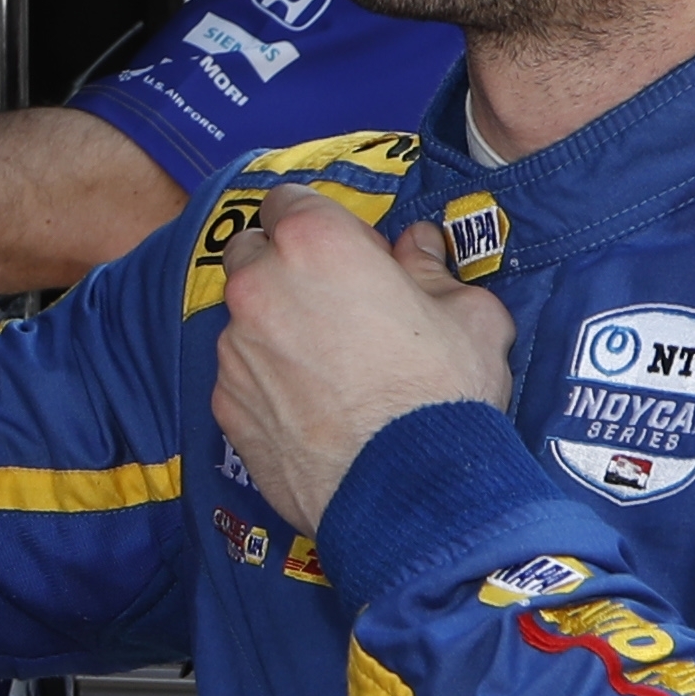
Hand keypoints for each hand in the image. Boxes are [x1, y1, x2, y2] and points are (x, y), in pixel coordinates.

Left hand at [209, 186, 514, 529]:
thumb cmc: (445, 394)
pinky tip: (310, 410)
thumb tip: (418, 246)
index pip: (288, 201)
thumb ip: (432, 268)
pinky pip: (240, 375)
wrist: (410, 494)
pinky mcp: (224, 405)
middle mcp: (260, 286)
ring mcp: (234, 348)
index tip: (347, 253)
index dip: (318, 224)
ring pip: (243, 318)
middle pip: (252, 253)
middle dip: (283, 267)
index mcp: (316, 244)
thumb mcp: (470, 315)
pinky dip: (265, 382)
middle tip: (332, 304)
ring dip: (273, 327)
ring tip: (327, 368)